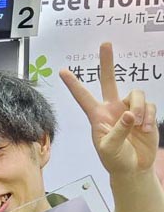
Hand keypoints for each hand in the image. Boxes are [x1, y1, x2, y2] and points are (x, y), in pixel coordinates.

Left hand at [60, 42, 157, 177]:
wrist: (134, 167)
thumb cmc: (115, 159)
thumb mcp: (109, 148)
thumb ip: (117, 131)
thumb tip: (129, 114)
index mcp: (97, 116)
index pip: (83, 97)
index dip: (74, 84)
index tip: (62, 71)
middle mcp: (112, 108)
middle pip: (108, 80)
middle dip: (107, 62)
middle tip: (105, 43)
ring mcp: (128, 109)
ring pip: (136, 93)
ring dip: (139, 108)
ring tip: (138, 126)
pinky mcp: (144, 112)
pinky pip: (149, 105)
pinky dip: (148, 116)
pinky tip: (145, 130)